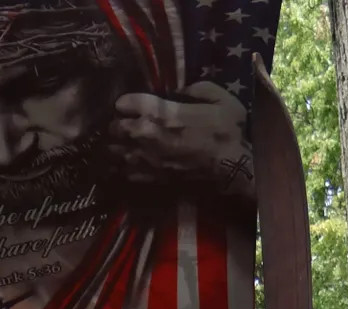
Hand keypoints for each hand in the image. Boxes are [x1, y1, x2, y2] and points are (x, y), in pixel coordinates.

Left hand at [108, 82, 252, 196]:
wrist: (233, 171)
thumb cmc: (227, 132)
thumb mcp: (218, 97)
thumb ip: (194, 89)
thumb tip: (177, 92)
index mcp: (161, 112)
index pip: (124, 103)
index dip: (126, 103)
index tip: (132, 105)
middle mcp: (147, 136)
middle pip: (114, 128)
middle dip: (118, 125)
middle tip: (126, 124)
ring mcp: (147, 161)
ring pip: (114, 153)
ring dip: (117, 147)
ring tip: (125, 144)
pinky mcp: (151, 180)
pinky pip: (125, 173)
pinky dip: (124, 167)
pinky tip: (131, 163)